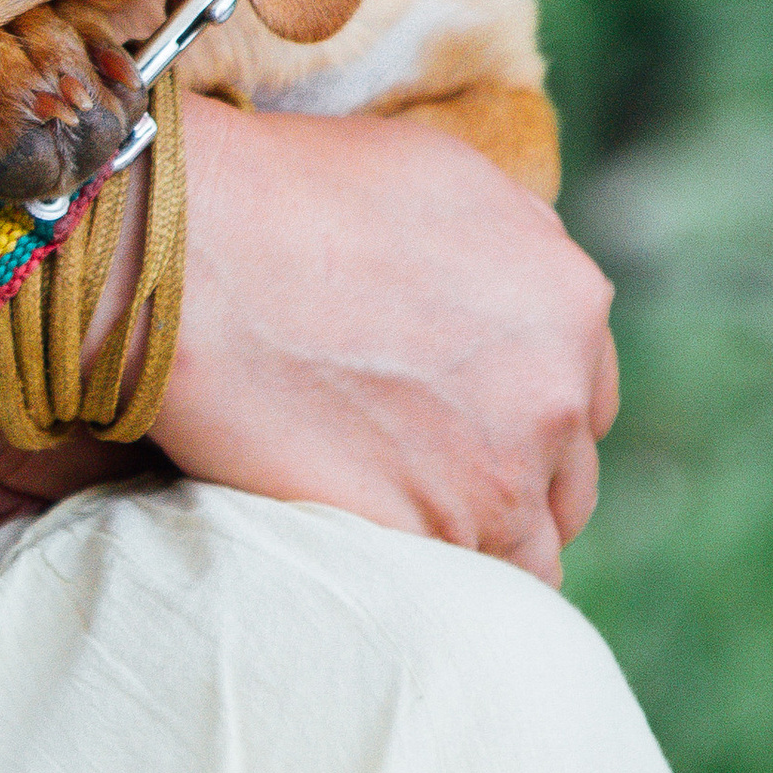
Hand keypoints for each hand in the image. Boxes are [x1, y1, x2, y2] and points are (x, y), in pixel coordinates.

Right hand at [0, 98, 617, 583]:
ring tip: (390, 533)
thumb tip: (501, 280)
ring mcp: (499, 473)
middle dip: (507, 484)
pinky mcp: (431, 536)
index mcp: (566, 298)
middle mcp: (556, 389)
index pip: (582, 394)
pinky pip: (457, 594)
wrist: (190, 247)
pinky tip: (369, 562)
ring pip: (523, 551)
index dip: (519, 413)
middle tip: (423, 484)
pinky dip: (424, 589)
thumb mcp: (435, 178)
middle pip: (563, 480)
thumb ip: (503, 241)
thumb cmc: (281, 191)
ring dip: (470, 546)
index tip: (464, 426)